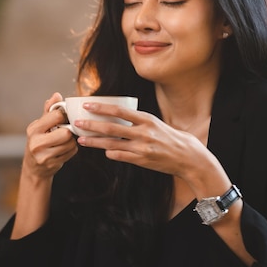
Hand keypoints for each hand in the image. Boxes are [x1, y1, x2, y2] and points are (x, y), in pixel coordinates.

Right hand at [22, 92, 78, 182]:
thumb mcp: (39, 125)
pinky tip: (64, 149)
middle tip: (65, 131)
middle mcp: (36, 142)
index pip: (56, 116)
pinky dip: (71, 150)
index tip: (63, 119)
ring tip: (64, 141)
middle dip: (68, 132)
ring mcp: (44, 155)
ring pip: (70, 143)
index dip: (63, 116)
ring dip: (71, 141)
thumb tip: (57, 95)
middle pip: (65, 132)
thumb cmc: (39, 141)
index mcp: (33, 129)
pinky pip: (71, 152)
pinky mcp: (52, 164)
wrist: (34, 167)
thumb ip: (48, 110)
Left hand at [73, 102, 215, 180]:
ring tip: (81, 140)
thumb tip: (117, 117)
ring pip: (112, 143)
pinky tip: (103, 151)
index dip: (101, 107)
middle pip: (111, 127)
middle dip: (92, 125)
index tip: (87, 105)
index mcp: (147, 119)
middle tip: (77, 123)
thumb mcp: (156, 124)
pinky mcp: (142, 160)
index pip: (119, 110)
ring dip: (94, 142)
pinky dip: (110, 153)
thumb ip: (138, 121)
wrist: (189, 158)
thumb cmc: (171, 138)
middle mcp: (143, 132)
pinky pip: (120, 156)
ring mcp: (142, 148)